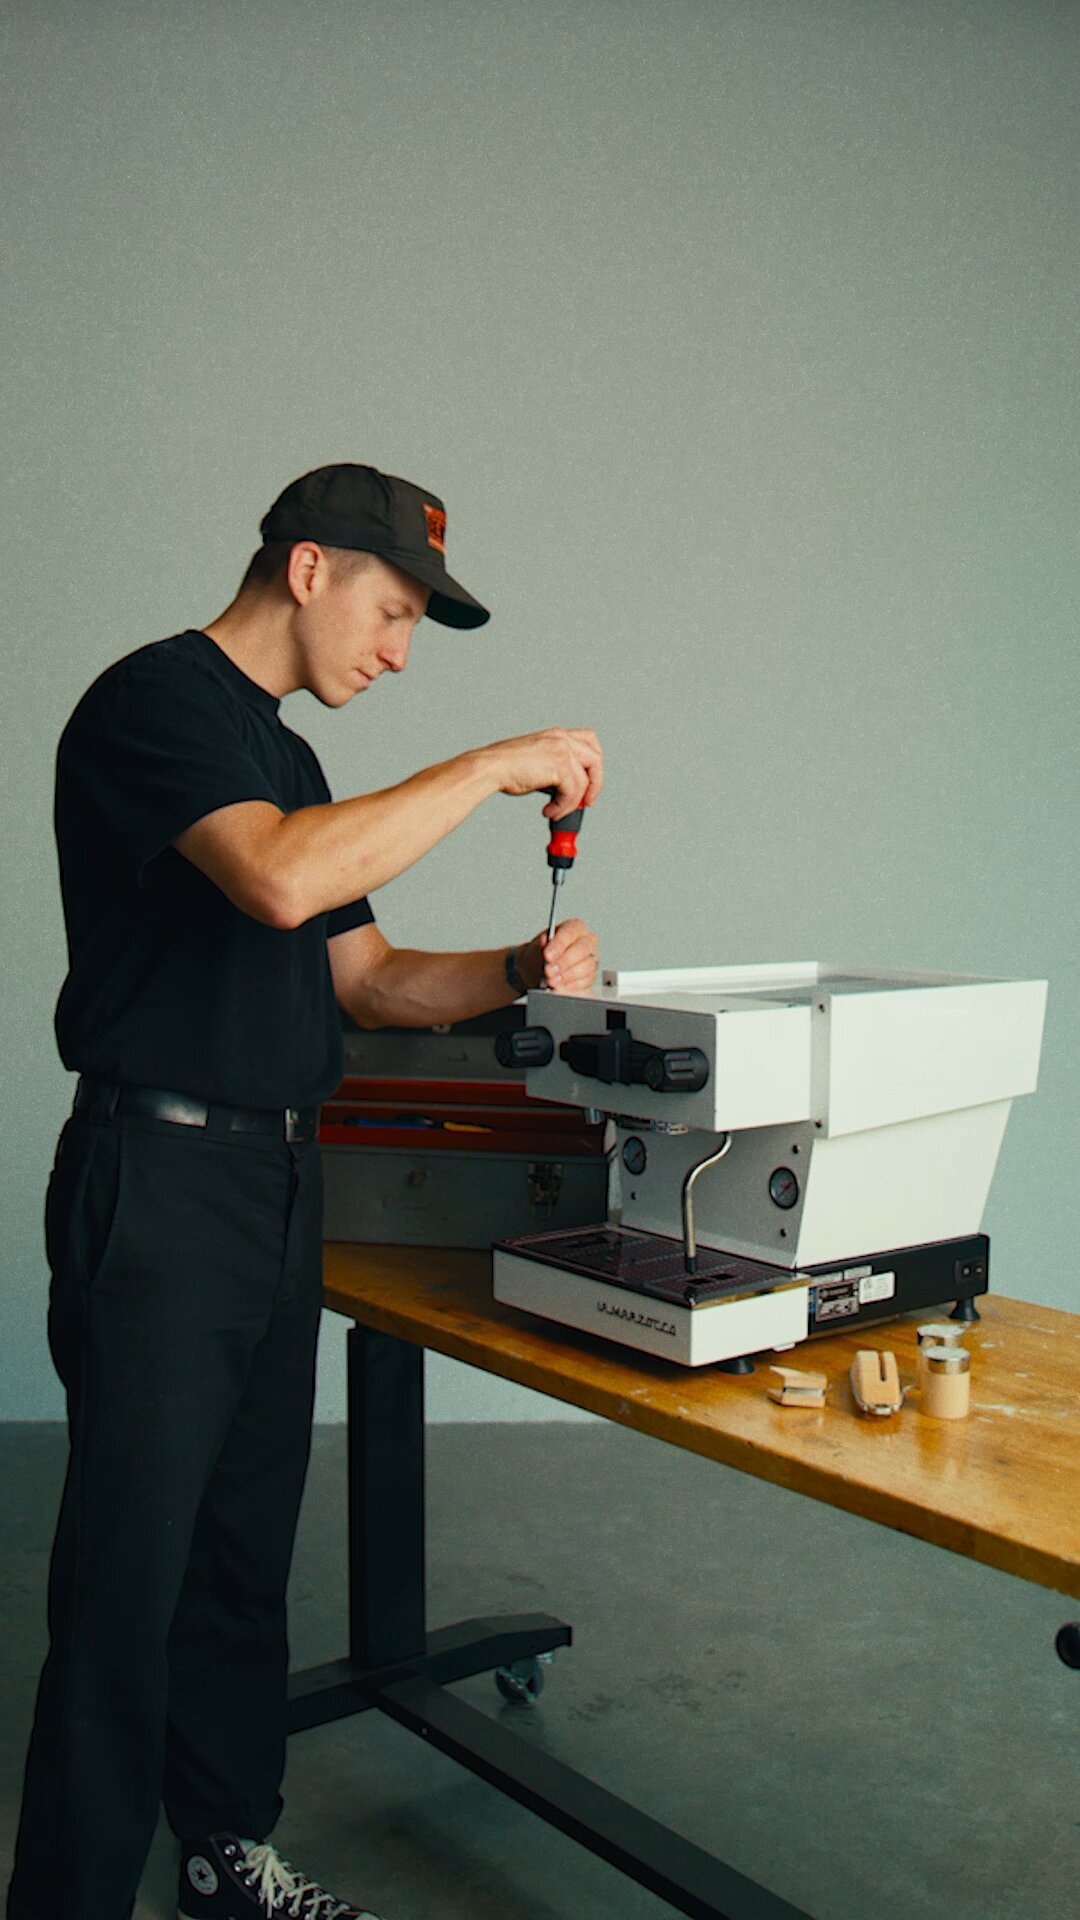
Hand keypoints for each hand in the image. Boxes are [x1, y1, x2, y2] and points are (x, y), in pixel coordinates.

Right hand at [480, 727, 602, 817]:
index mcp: (556, 735)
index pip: (589, 741)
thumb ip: (556, 771)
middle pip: (596, 759)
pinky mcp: (559, 765)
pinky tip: (549, 810)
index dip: (594, 765)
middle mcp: (561, 739)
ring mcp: (561, 750)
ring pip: (584, 782)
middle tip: (585, 802)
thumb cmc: (506, 767)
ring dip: (571, 804)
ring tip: (556, 811)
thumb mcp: (538, 763)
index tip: (589, 783)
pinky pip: (572, 792)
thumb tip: (567, 791)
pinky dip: (562, 807)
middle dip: (594, 785)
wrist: (490, 768)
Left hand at [520, 918, 599, 993]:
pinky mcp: (590, 977)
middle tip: (548, 970)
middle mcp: (587, 941)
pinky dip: (570, 985)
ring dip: (566, 975)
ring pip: (586, 966)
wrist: (536, 971)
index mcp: (575, 928)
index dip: (559, 944)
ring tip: (551, 981)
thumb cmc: (538, 955)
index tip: (547, 955)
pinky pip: (585, 981)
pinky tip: (559, 987)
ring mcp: (591, 959)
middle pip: (582, 949)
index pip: (571, 932)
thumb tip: (544, 942)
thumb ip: (540, 945)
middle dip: (564, 961)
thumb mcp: (535, 948)